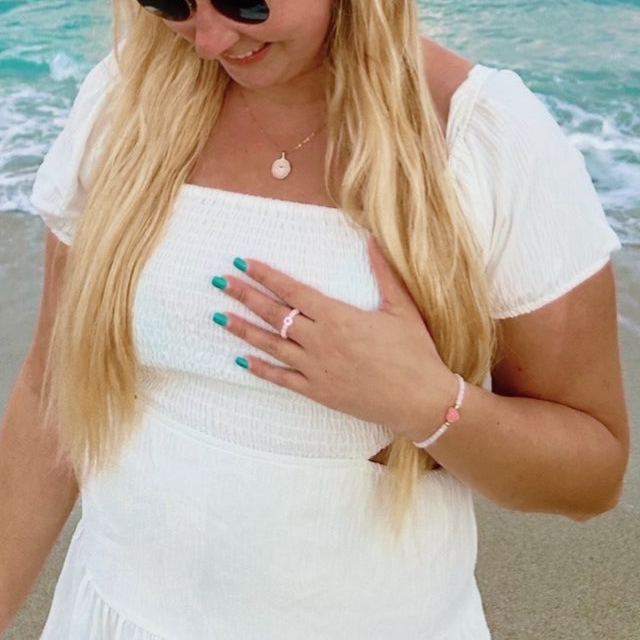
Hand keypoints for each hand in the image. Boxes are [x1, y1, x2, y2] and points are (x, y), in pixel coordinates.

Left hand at [215, 238, 458, 441]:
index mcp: (338, 317)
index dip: (266, 275)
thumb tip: (372, 239)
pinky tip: (242, 360)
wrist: (420, 400)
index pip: (293, 290)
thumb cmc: (415, 352)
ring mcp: (316, 369)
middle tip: (219, 281)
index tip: (244, 262)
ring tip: (219, 317)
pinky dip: (261, 369)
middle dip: (244, 295)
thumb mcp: (402, 307)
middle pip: (274, 314)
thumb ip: (384, 273)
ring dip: (243, 330)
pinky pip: (282, 379)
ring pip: (271, 345)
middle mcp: (321, 341)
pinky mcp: (319, 392)